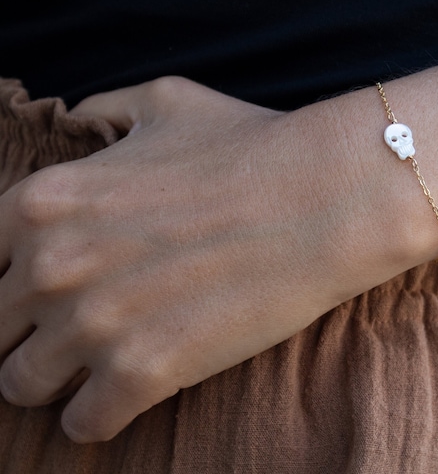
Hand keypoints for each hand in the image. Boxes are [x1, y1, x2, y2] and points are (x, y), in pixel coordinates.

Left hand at [0, 77, 402, 442]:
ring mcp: (94, 325)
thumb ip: (105, 109)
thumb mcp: (166, 101)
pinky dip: (97, 414)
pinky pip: (83, 424)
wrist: (319, 197)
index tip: (44, 290)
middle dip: (26, 333)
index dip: (13, 278)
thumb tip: (81, 120)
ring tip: (94, 364)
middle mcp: (54, 265)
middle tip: (74, 329)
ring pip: (22, 385)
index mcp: (45, 201)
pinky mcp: (143, 373)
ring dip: (55, 379)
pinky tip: (126, 392)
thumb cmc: (247, 147)